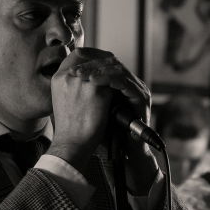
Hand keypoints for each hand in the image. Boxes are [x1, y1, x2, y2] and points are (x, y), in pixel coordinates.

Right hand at [48, 48, 113, 170]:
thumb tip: (87, 76)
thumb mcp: (63, 99)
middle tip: (114, 63)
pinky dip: (117, 79)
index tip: (99, 59)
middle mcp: (67, 76)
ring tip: (120, 73)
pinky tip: (123, 83)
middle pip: (89, 57)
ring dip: (112, 68)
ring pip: (102, 65)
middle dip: (103, 59)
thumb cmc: (68, 126)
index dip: (89, 55)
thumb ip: (71, 85)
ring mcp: (81, 82)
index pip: (75, 56)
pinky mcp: (96, 90)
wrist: (72, 143)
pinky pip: (111, 78)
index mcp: (58, 78)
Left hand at [65, 48, 158, 192]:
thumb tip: (67, 74)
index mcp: (121, 82)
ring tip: (80, 74)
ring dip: (96, 70)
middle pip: (111, 61)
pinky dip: (107, 79)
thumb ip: (83, 90)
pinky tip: (93, 81)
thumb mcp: (89, 107)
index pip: (105, 60)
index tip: (72, 64)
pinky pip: (123, 82)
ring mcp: (139, 89)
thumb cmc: (102, 131)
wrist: (120, 152)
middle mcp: (131, 83)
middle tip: (74, 69)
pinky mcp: (142, 97)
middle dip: (91, 63)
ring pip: (116, 69)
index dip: (89, 57)